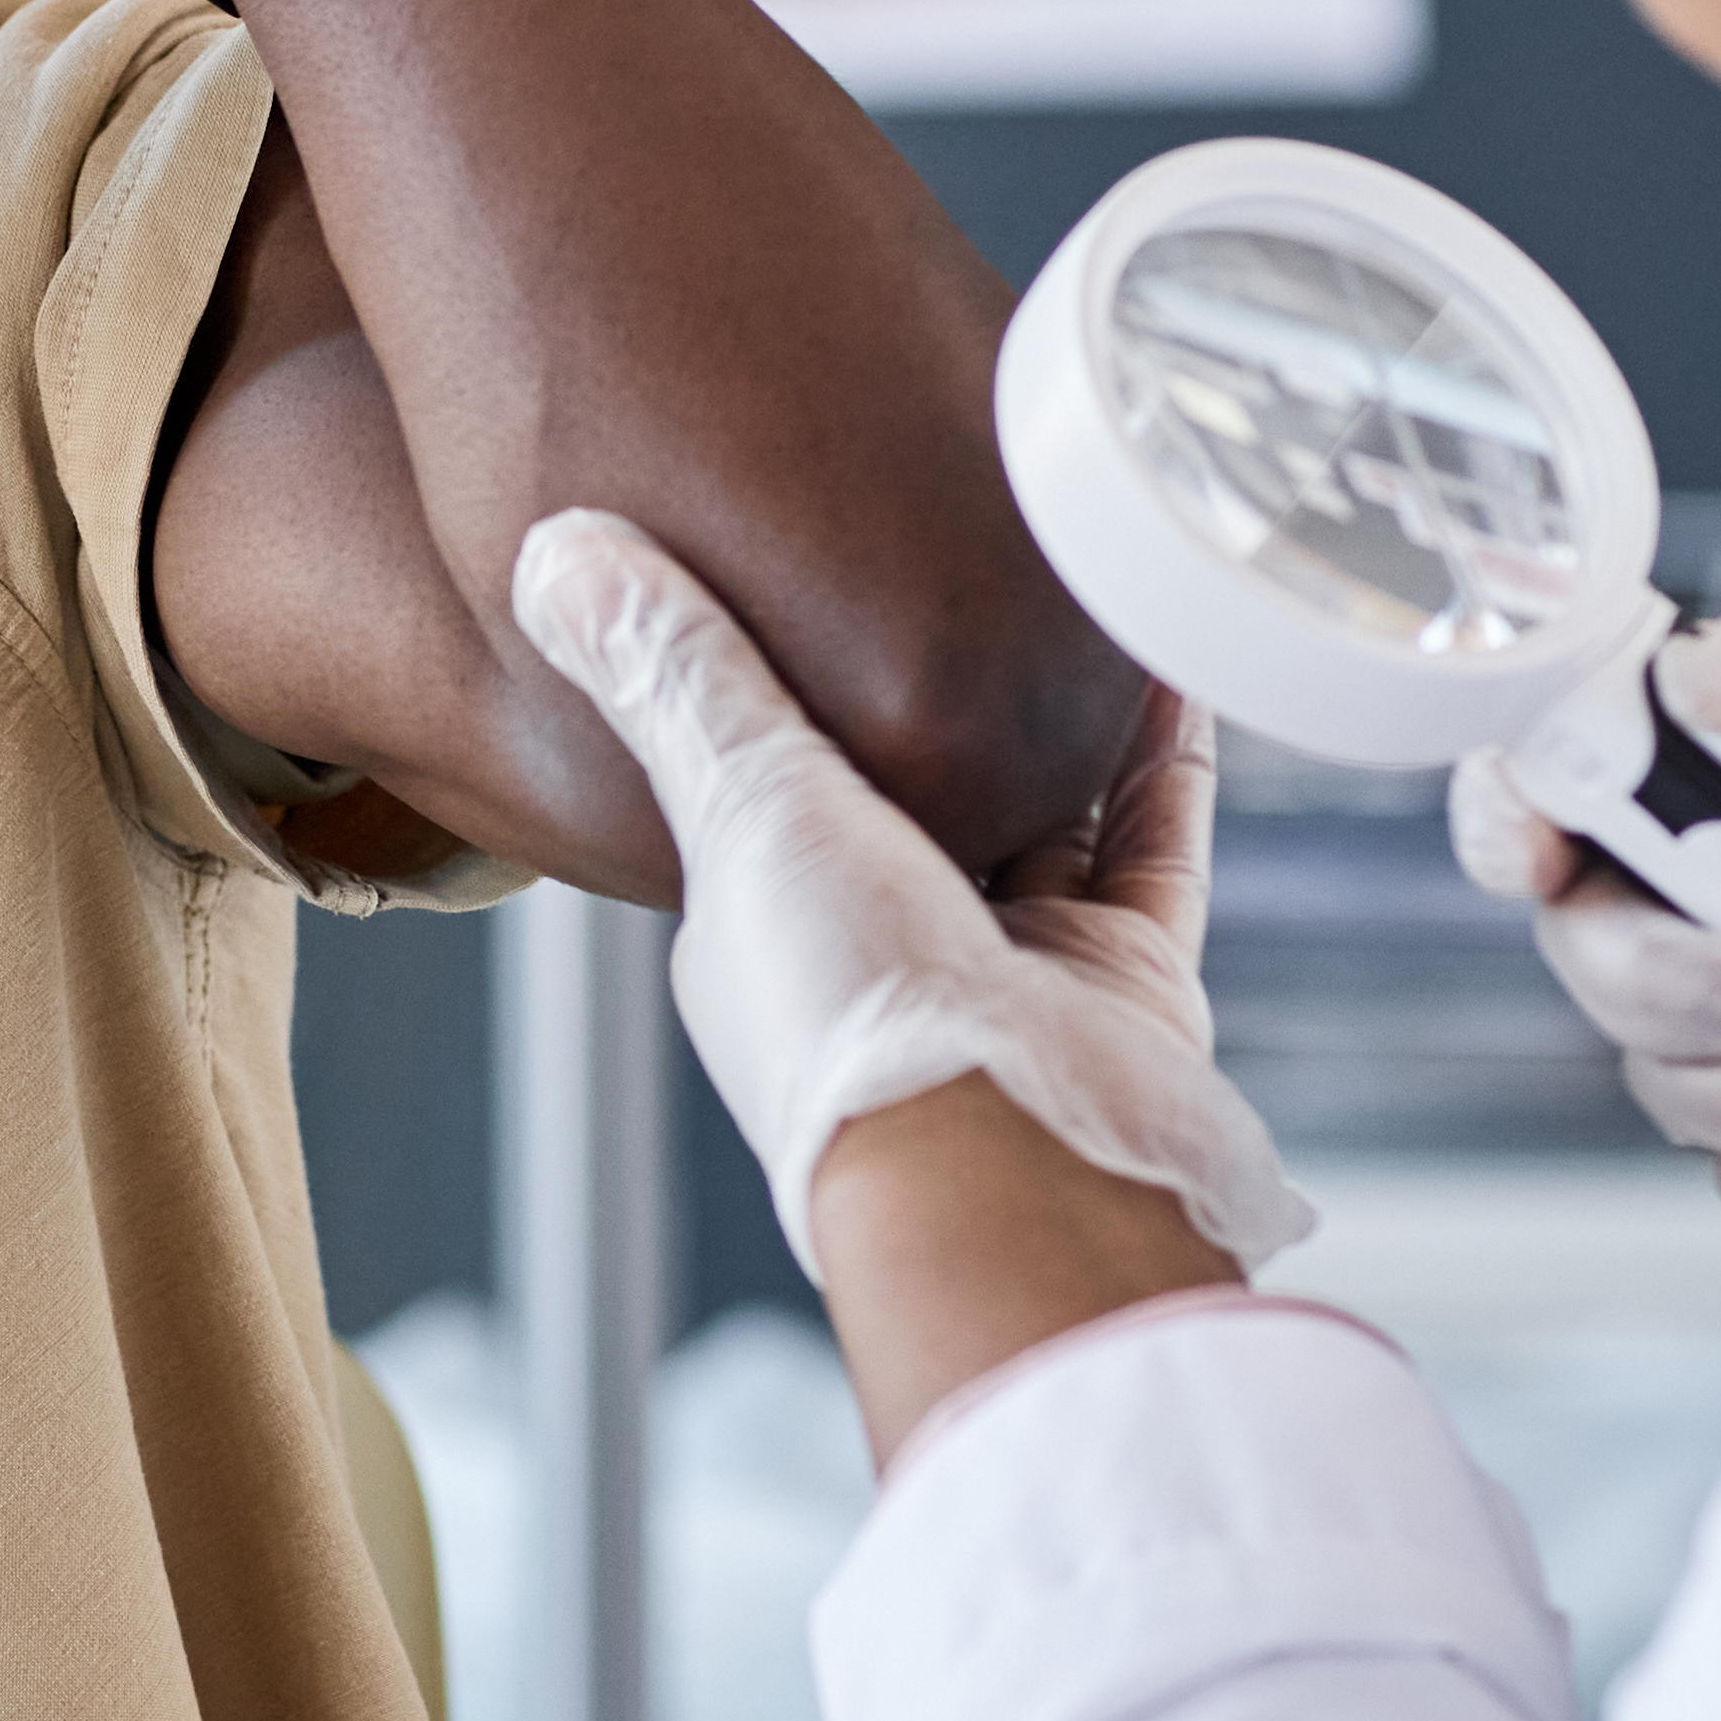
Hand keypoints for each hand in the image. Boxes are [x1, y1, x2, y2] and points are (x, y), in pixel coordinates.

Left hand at [511, 509, 1312, 1271]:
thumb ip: (682, 677)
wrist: (1020, 1169)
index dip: (787, 685)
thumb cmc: (855, 1017)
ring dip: (1064, 712)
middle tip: (961, 550)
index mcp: (764, 935)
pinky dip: (1163, 760)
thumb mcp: (745, 807)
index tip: (810, 565)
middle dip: (945, 697)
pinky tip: (1165, 659)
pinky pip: (1150, 848)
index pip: (765, 788)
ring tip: (1074, 577)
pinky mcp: (1121, 989)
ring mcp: (1009, 977)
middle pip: (918, 799)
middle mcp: (885, 958)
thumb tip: (555, 554)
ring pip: (1046, 816)